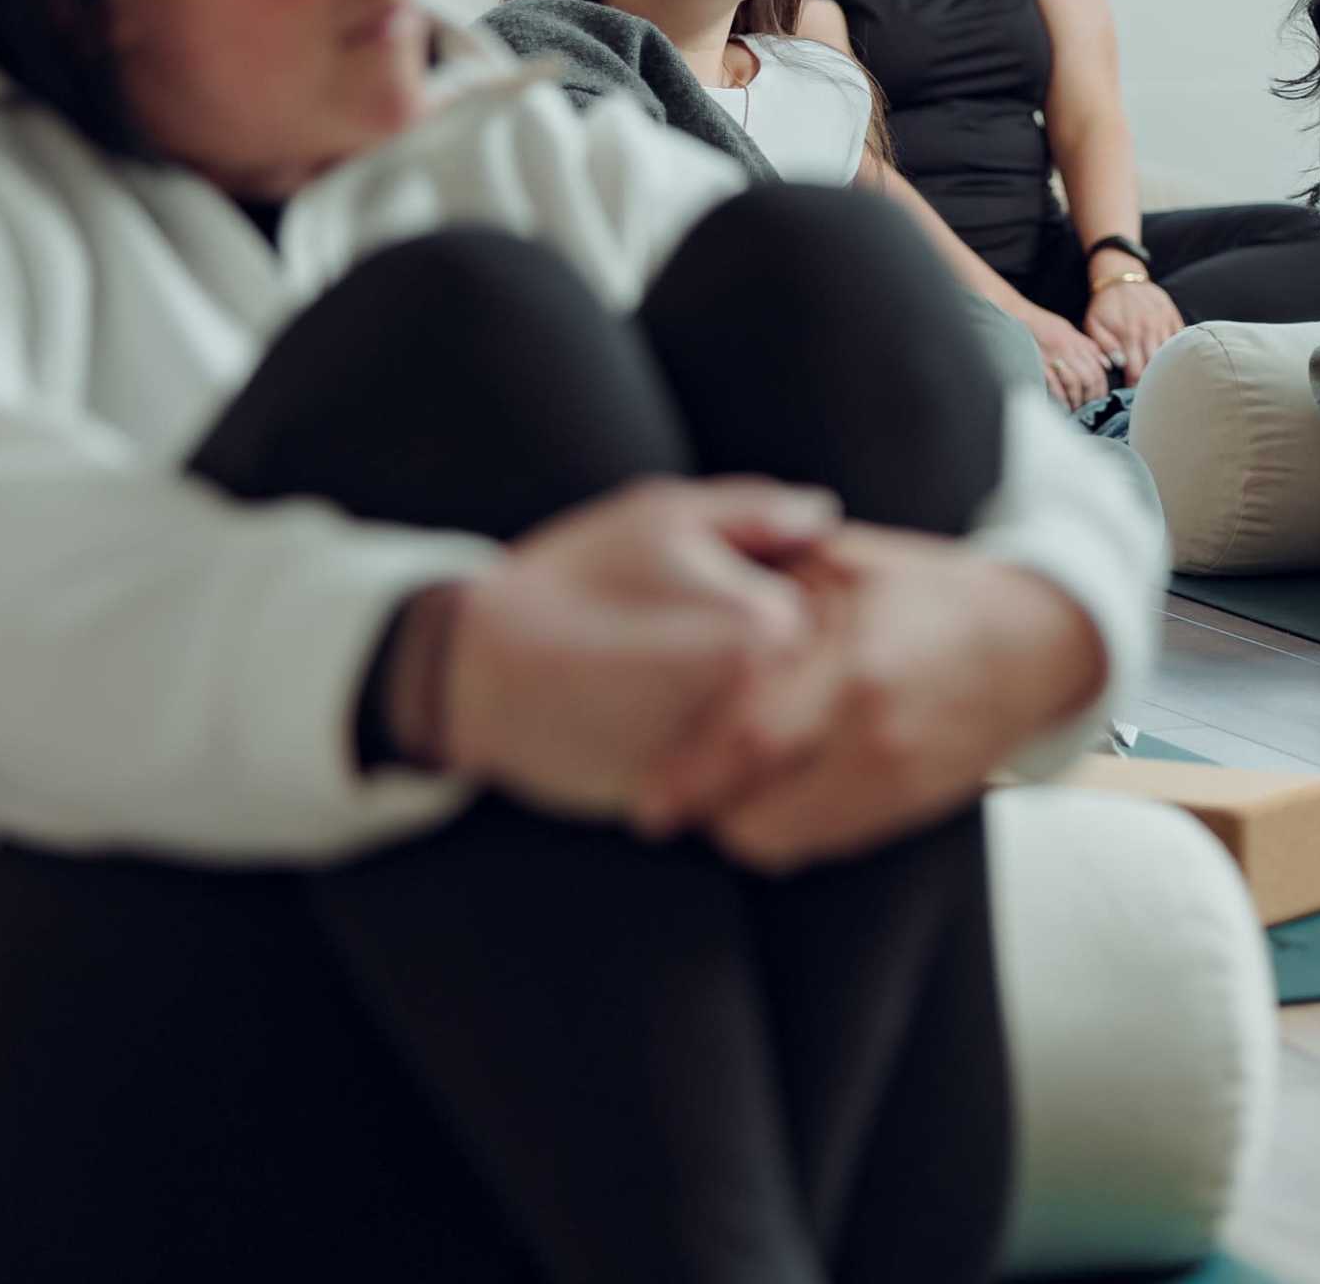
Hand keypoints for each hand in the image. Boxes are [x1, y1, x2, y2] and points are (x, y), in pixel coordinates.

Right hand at [430, 477, 833, 824]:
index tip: (793, 613)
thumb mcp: (661, 516)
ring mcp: (717, 767)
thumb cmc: (573, 579)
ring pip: (782, 752)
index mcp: (767, 628)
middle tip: (750, 660)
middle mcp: (755, 706)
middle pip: (821, 699)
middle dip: (807, 683)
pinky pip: (733, 793)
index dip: (826, 616)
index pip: (844, 631)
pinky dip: (728, 773)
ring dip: (773, 734)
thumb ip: (755, 511)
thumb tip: (826, 514)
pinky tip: (689, 737)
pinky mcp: (679, 808)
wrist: (475, 669)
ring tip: (715, 700)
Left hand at [665, 529, 1107, 870]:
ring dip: (740, 824)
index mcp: (852, 658)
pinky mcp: (911, 805)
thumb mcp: (850, 563)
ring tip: (724, 792)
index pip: (749, 735)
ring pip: (784, 839)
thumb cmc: (929, 594)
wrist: (1033, 642)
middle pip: (757, 811)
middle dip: (700, 816)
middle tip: (662, 806)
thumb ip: (773, 580)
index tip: (644, 795)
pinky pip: (824, 843)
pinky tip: (779, 792)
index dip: (688, 775)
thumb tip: (687, 597)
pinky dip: (788, 828)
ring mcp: (896, 775)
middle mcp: (873, 727)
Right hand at [1014, 300, 1110, 410]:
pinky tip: (1061, 407)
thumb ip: (1088, 347)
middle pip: (1089, 378)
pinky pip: (1054, 385)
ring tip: (1076, 409)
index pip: (1097, 368)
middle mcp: (1068, 350)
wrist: (1016, 316)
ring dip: (1076, 400)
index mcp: (1076, 342)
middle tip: (1089, 407)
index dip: (1101, 386)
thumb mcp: (1069, 330)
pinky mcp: (1038, 364)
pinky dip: (1060, 398)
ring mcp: (1053, 357)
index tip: (1099, 397)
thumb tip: (1106, 364)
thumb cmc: (1041, 324)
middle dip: (1091, 396)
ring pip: (1074, 383)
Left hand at [1080, 275, 1186, 382]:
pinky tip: (1175, 359)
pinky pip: (1180, 338)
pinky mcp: (1173, 316)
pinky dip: (1179, 350)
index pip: (1136, 371)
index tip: (1134, 394)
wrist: (1122, 277)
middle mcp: (1148, 330)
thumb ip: (1103, 346)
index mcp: (1128, 335)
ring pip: (1171, 353)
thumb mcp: (1094, 324)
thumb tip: (1118, 364)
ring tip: (1163, 377)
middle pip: (1156, 365)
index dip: (1136, 386)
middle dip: (1153, 380)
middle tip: (1150, 389)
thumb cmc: (1105, 305)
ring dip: (1167, 366)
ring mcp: (1163, 322)